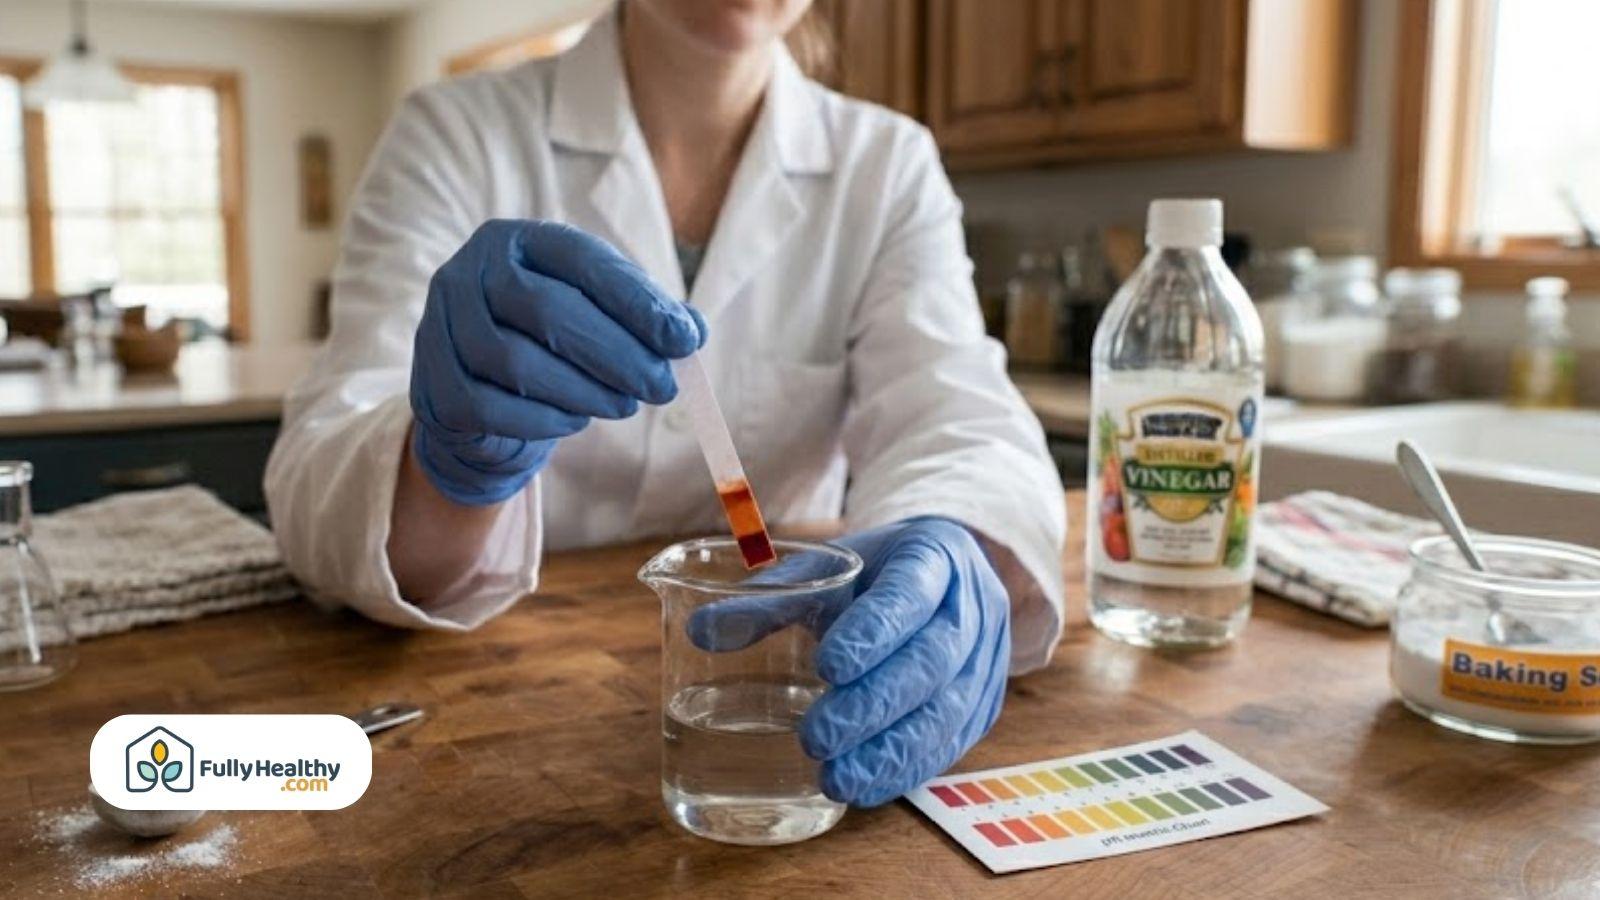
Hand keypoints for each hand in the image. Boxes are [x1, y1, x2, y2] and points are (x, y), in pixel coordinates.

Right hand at [410, 220, 704, 504]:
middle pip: (547, 311)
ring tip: (623, 405)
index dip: (636, 302)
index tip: (684, 341)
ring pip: (516, 362)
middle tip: (661, 386)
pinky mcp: (433, 382)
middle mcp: (471, 272)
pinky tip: (575, 420)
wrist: (478, 394)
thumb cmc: (550, 342)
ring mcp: (442, 325)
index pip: (581, 261)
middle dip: (616, 354)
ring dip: (583, 390)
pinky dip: (542, 419)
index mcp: (518, 240)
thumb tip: (690, 332)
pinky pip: (489, 406)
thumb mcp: (600, 315)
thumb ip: (645, 317)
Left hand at [688, 518, 1010, 806]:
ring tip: (833, 778)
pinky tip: (863, 788)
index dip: (873, 632)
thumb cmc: (875, 575)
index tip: (826, 667)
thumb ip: (767, 600)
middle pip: (930, 661)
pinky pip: (950, 744)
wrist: (946, 579)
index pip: (909, 595)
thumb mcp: (827, 569)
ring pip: (945, 711)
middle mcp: (972, 608)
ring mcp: (985, 661)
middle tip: (813, 737)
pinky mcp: (982, 707)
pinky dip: (904, 770)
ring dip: (888, 751)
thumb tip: (698, 630)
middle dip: (872, 705)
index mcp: (936, 557)